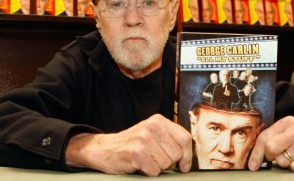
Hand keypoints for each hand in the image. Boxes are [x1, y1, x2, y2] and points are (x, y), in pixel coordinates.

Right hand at [65, 114, 191, 175]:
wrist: (105, 148)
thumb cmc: (131, 143)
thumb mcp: (151, 133)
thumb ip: (169, 139)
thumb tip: (187, 155)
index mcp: (159, 121)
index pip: (185, 138)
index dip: (188, 155)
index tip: (185, 165)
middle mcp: (152, 127)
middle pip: (177, 154)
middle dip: (169, 162)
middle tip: (155, 158)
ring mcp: (144, 139)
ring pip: (166, 164)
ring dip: (157, 167)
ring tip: (146, 160)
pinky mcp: (136, 153)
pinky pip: (154, 171)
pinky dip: (148, 172)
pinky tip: (139, 164)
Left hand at [248, 116, 293, 171]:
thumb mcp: (284, 131)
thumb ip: (269, 137)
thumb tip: (252, 156)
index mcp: (286, 122)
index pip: (264, 138)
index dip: (255, 153)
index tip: (252, 165)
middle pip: (271, 149)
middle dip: (269, 157)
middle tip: (274, 157)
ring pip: (282, 161)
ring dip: (283, 162)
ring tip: (291, 155)